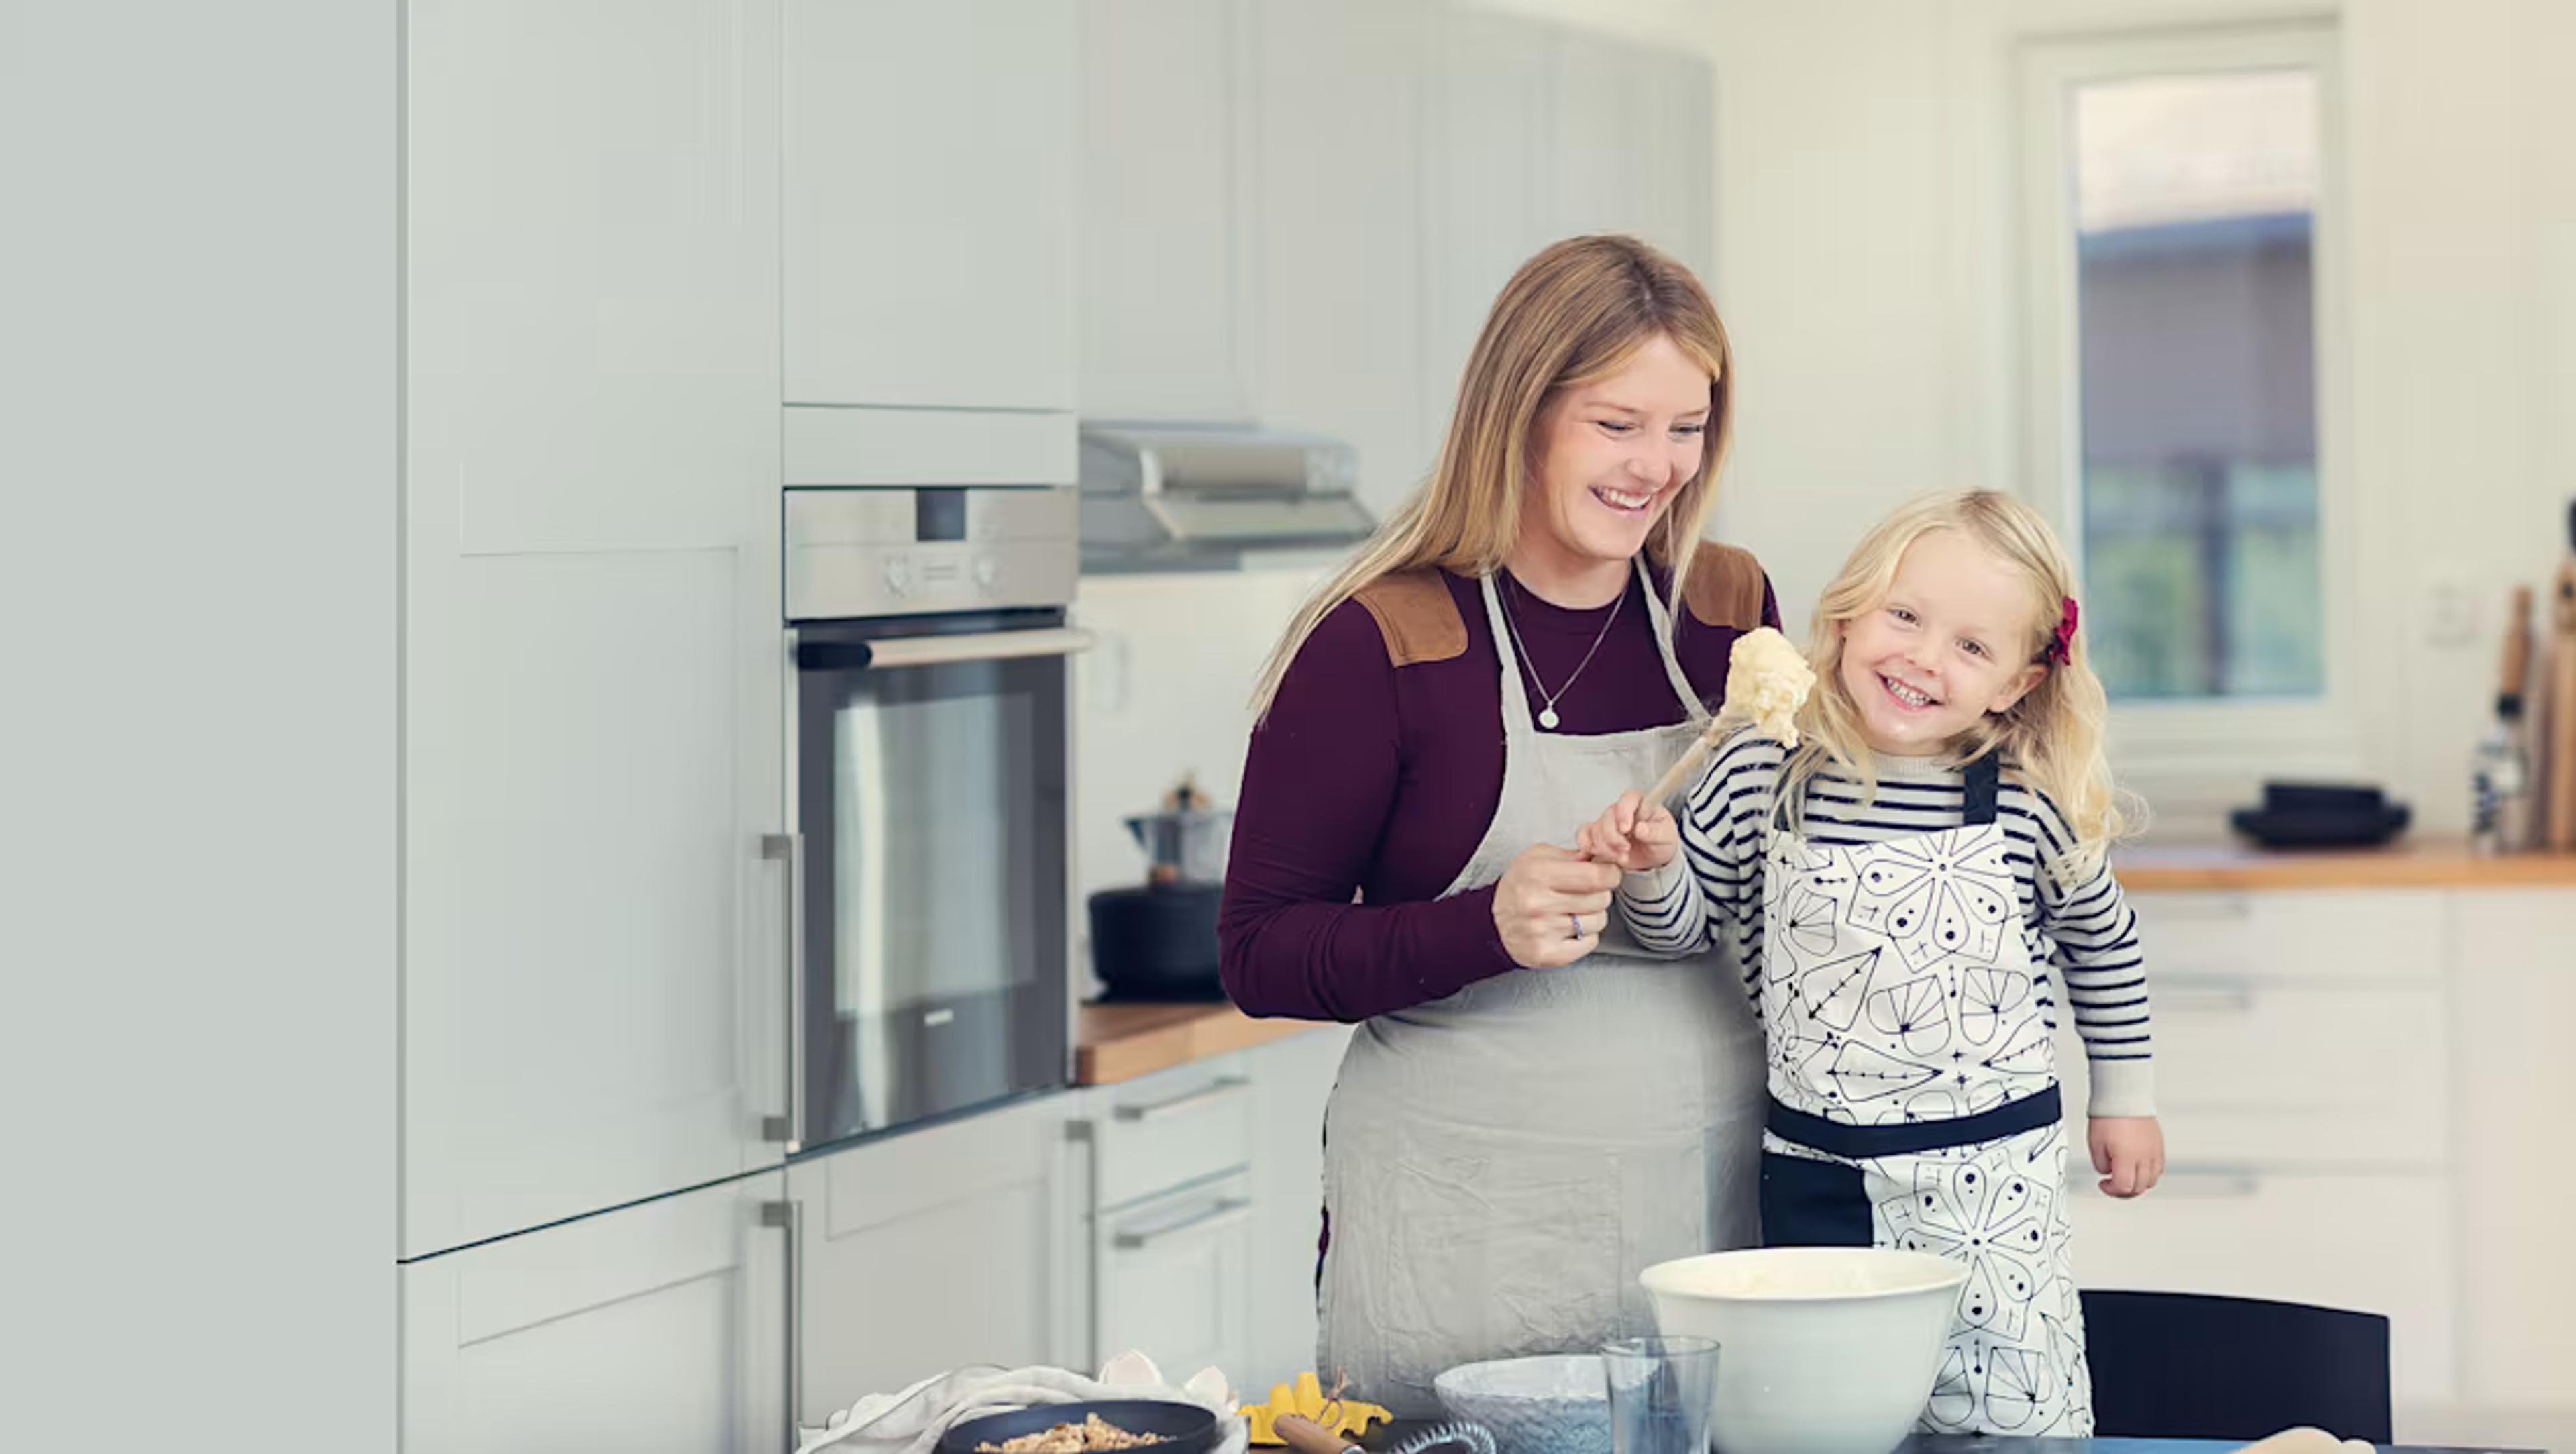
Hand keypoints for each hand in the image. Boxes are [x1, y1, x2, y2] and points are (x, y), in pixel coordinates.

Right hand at [1491, 843, 1619, 968]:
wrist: (1493, 922)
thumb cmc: (1519, 887)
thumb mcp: (1537, 857)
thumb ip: (1572, 855)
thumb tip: (1603, 858)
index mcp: (1538, 874)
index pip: (1595, 876)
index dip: (1610, 874)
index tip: (1607, 874)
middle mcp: (1538, 903)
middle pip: (1600, 899)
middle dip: (1599, 894)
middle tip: (1583, 893)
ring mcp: (1542, 931)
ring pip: (1598, 921)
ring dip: (1592, 916)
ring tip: (1573, 911)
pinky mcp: (1547, 954)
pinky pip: (1590, 943)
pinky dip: (1585, 936)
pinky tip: (1569, 929)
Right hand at [1574, 791, 1679, 873]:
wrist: (1654, 858)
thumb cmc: (1661, 841)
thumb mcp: (1666, 837)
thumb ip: (1656, 832)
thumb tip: (1641, 828)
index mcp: (1641, 803)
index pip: (1629, 797)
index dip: (1624, 811)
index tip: (1626, 829)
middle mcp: (1621, 810)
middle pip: (1608, 815)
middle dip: (1614, 836)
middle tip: (1626, 849)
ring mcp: (1608, 822)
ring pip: (1595, 827)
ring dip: (1604, 845)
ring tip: (1620, 857)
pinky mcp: (1598, 835)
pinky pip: (1584, 834)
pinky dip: (1586, 845)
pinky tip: (1594, 853)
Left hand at [2088, 1115, 2164, 1197]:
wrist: (2124, 1097)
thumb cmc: (2109, 1116)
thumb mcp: (2095, 1144)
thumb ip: (2100, 1164)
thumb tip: (2107, 1172)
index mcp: (2127, 1158)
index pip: (2124, 1187)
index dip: (2111, 1191)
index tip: (2104, 1184)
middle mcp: (2144, 1157)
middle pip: (2139, 1188)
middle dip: (2124, 1190)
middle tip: (2114, 1185)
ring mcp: (2154, 1152)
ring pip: (2152, 1181)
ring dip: (2138, 1184)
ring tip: (2127, 1177)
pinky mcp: (2159, 1146)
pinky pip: (2159, 1169)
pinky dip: (2149, 1174)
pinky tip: (2139, 1170)